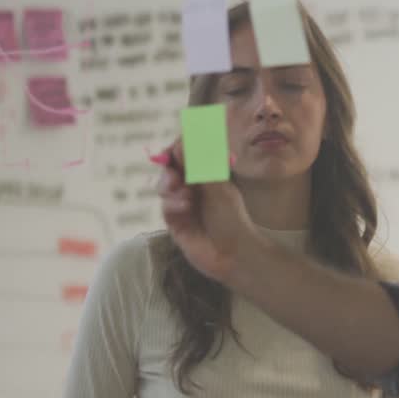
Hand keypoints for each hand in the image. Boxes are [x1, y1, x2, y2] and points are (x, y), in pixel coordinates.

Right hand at [157, 139, 256, 281]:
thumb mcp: (220, 188)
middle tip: (175, 173)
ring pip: (164, 186)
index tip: (174, 148)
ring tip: (184, 193)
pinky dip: (172, 204)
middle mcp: (192, 187)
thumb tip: (181, 143)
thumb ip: (200, 166)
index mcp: (206, 175)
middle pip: (171, 168)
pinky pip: (165, 207)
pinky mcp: (174, 222)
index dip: (177, 149)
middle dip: (170, 168)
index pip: (186, 155)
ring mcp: (182, 204)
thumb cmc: (233, 219)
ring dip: (170, 185)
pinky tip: (184, 207)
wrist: (234, 254)